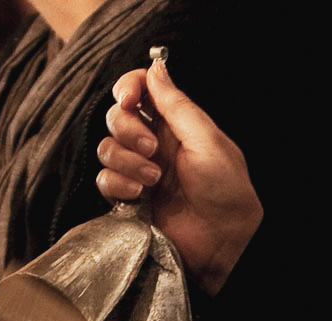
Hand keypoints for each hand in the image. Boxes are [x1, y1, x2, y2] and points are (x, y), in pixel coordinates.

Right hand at [98, 61, 261, 293]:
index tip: (129, 99)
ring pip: (106, 149)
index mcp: (175, 123)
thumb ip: (177, 105)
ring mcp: (139, 170)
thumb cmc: (226, 190)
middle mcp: (154, 143)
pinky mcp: (128, 197)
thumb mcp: (207, 140)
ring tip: (153, 179)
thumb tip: (156, 70)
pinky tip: (138, 194)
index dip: (128, 88)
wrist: (223, 240)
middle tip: (152, 149)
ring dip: (126, 162)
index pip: (140, 90)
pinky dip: (117, 184)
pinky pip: (104, 181)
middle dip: (127, 130)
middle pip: (116, 118)